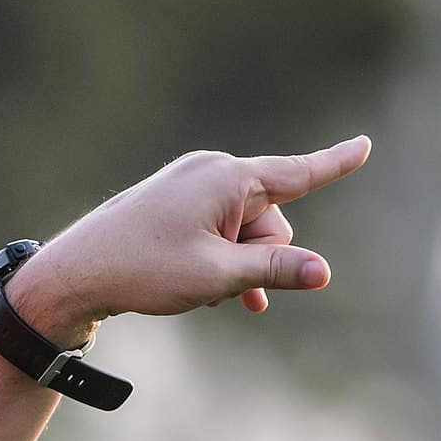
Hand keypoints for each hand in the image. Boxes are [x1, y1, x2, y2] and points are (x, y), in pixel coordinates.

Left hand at [7, 136, 371, 339]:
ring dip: (235, 265)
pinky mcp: (173, 204)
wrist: (74, 274)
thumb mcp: (217, 275)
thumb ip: (275, 270)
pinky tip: (205, 295)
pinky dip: (218, 260)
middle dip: (257, 256)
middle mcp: (211, 172)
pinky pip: (217, 232)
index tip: (366, 145)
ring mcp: (189, 186)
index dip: (335, 164)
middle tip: (215, 281)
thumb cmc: (142, 270)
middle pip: (270, 220)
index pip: (298, 173)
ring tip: (199, 291)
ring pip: (242, 232)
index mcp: (227, 178)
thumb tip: (323, 272)